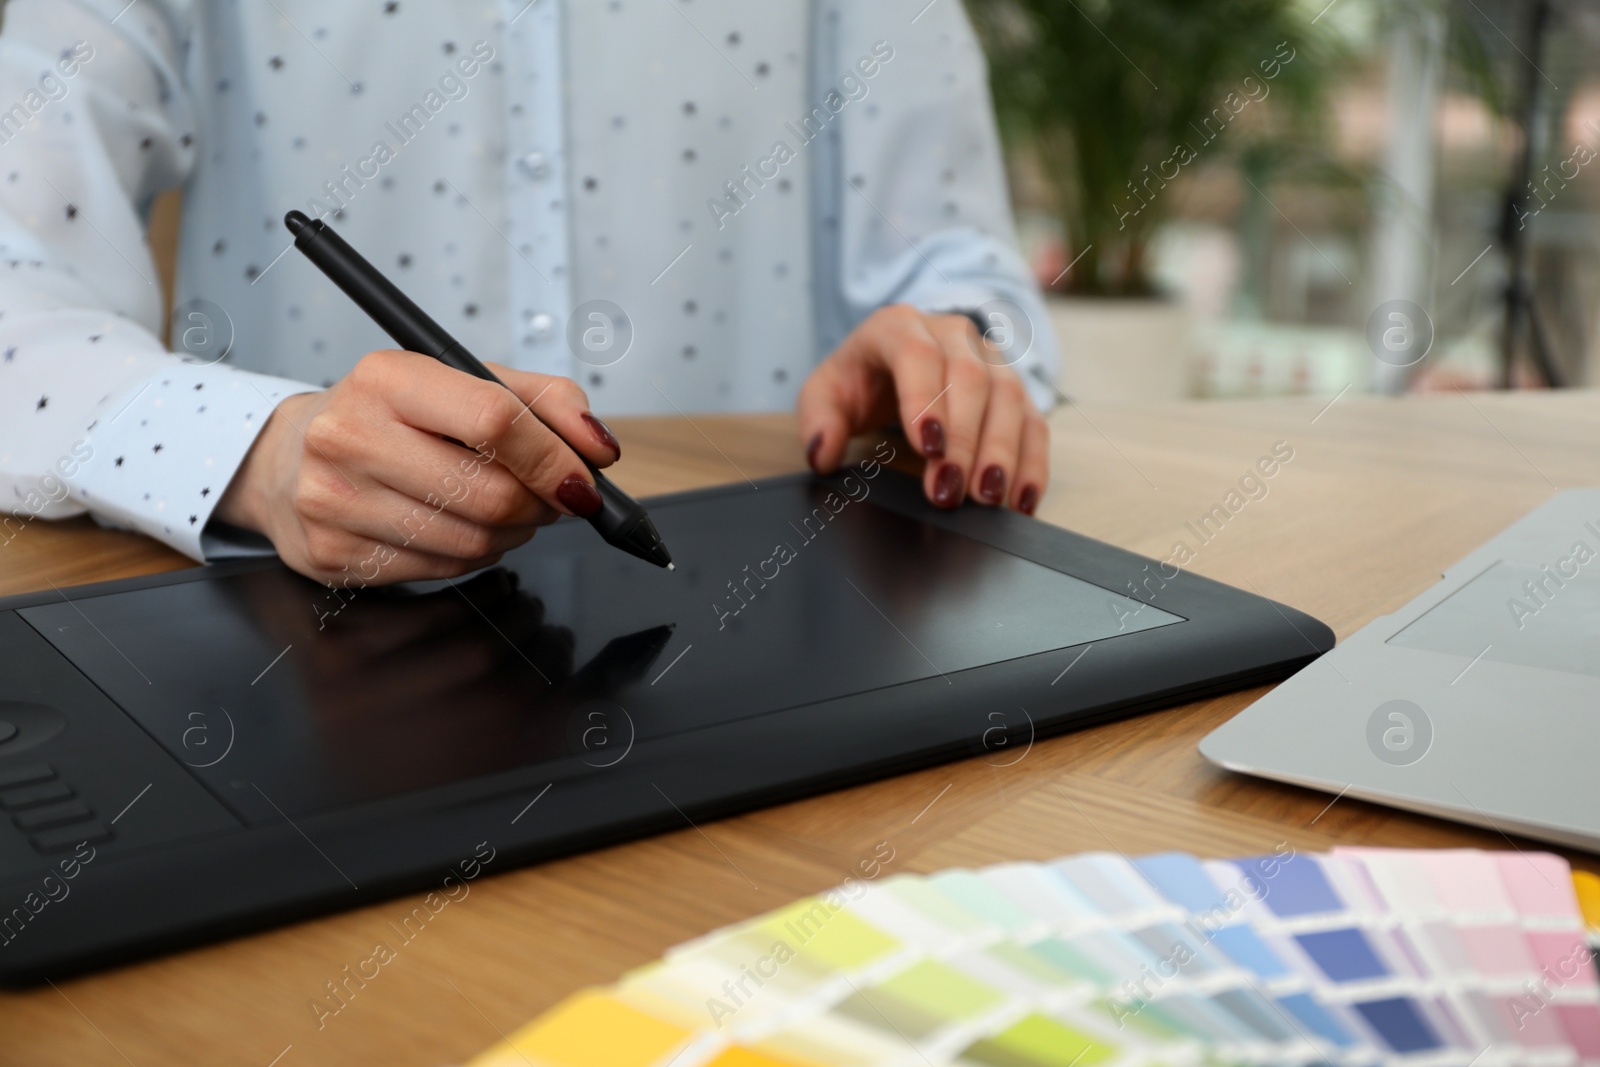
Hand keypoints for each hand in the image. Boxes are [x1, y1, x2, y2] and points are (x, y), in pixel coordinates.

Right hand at [215, 350, 622, 583]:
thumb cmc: (392, 417)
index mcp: (387, 377)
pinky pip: (442, 571)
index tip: (584, 479)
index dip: (555, 458)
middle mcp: (349, 435)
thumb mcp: (464, 383)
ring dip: (512, 534)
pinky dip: (473, 556)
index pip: (495, 420)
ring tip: (502, 510)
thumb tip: (599, 448)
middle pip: (490, 493)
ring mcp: (334, 499)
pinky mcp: (333, 553)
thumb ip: (544, 401)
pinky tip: (459, 529)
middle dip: (539, 505)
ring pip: (472, 541)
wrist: (291, 459)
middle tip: (547, 498)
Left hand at [797, 305, 1047, 513]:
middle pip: (969, 379)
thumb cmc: (859, 379)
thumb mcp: (825, 393)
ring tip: (987, 498)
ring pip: (1008, 397)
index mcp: (898, 326)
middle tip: (951, 490)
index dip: (925, 400)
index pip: (917, 354)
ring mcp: (988, 358)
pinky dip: (1031, 463)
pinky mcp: (1012, 388)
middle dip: (964, 440)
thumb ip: (818, 421)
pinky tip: (1021, 499)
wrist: (890, 361)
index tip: (928, 447)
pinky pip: (1033, 422)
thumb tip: (822, 452)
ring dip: (1001, 452)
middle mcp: (951, 334)